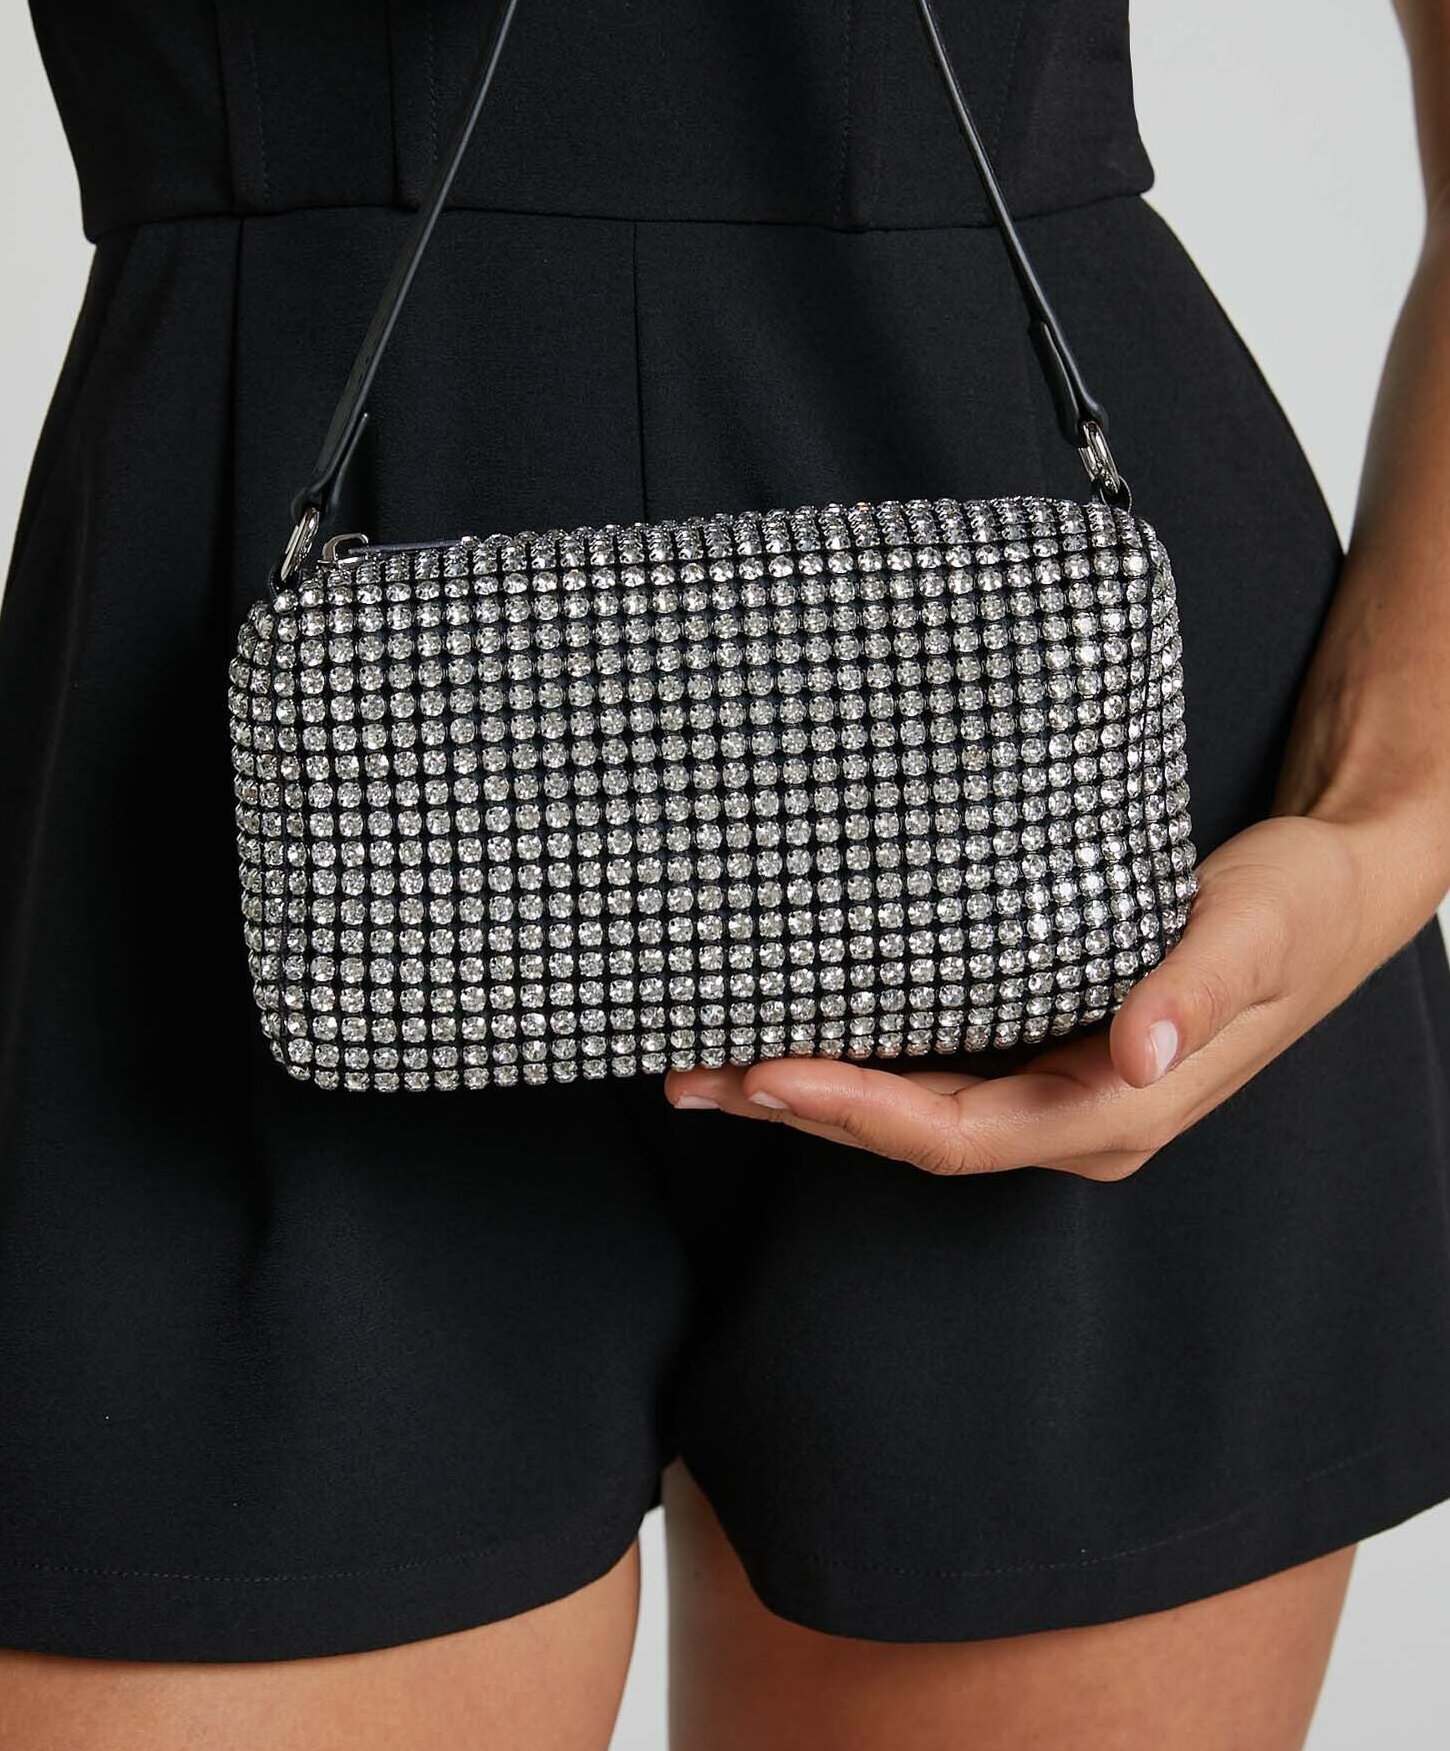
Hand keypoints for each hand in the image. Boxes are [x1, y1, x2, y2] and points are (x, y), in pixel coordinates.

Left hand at [665, 813, 1429, 1176]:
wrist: (1329, 890)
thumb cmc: (1292, 908)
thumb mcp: (1253, 934)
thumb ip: (1193, 993)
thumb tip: (1137, 1053)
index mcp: (1118, 1108)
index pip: (959, 1131)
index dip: (859, 1111)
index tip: (771, 1073)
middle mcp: (1076, 1113)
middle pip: (913, 1132)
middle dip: (801, 1106)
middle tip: (691, 1070)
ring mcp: (1057, 1083)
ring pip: (913, 1105)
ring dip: (811, 1086)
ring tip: (706, 1057)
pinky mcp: (1043, 1042)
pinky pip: (935, 1062)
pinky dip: (857, 1049)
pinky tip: (796, 1018)